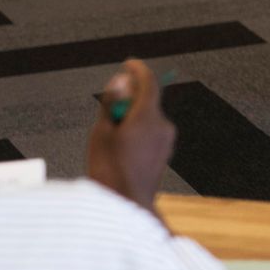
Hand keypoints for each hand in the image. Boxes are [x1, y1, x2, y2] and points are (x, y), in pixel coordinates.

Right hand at [87, 59, 176, 213]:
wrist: (127, 206)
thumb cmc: (109, 171)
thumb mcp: (101, 133)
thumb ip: (112, 103)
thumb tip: (121, 81)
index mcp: (148, 117)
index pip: (148, 82)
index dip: (137, 69)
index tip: (128, 63)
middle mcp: (163, 125)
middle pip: (147, 99)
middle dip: (129, 98)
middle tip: (107, 112)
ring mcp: (167, 140)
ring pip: (148, 117)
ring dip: (131, 117)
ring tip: (110, 140)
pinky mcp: (165, 151)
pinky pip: (151, 131)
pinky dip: (137, 130)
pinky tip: (121, 150)